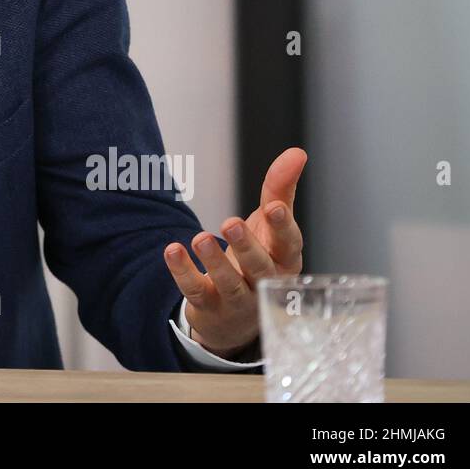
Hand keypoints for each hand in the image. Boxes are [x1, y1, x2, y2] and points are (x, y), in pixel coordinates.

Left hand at [163, 146, 306, 358]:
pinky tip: (172, 250)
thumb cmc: (260, 259)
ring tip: (200, 238)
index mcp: (285, 260)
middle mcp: (265, 283)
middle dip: (246, 246)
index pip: (289, 245)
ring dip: (214, 262)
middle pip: (260, 267)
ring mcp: (238, 299)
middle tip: (230, 223)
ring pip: (229, 283)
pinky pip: (195, 290)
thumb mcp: (270, 225)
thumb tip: (297, 153)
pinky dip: (183, 271)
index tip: (273, 207)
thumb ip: (280, 190)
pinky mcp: (209, 307)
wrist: (236, 315)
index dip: (283, 228)